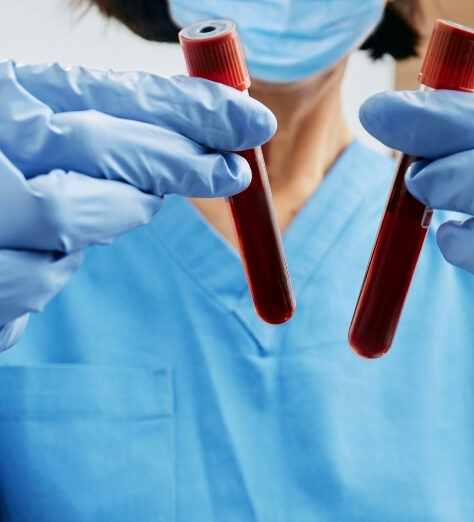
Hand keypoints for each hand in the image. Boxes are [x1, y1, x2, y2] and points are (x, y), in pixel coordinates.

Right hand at [0, 61, 275, 350]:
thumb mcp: (31, 129)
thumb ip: (105, 125)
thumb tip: (213, 136)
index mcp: (5, 95)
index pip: (114, 91)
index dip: (192, 108)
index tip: (252, 123)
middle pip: (103, 146)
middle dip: (178, 160)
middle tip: (231, 172)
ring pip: (75, 219)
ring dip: (113, 217)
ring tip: (119, 209)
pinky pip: (36, 282)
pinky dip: (49, 272)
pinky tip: (35, 256)